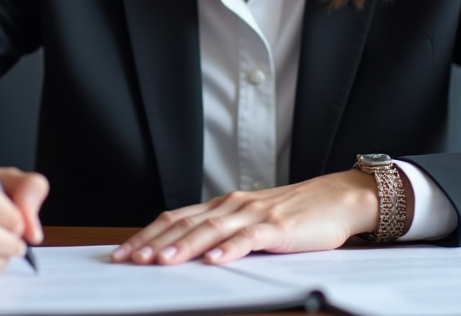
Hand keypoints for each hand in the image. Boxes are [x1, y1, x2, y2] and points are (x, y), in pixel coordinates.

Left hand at [110, 170, 379, 265]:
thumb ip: (224, 234)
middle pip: (186, 222)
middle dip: (154, 242)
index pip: (176, 217)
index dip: (148, 234)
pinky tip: (214, 261)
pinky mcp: (278, 227)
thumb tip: (190, 254)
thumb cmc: (296, 214)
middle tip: (129, 259)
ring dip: (184, 246)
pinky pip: (250, 238)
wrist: (337, 198)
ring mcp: (255, 215)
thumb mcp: (252, 221)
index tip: (123, 252)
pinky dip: (230, 250)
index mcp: (224, 205)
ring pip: (212, 229)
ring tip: (162, 261)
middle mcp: (233, 206)